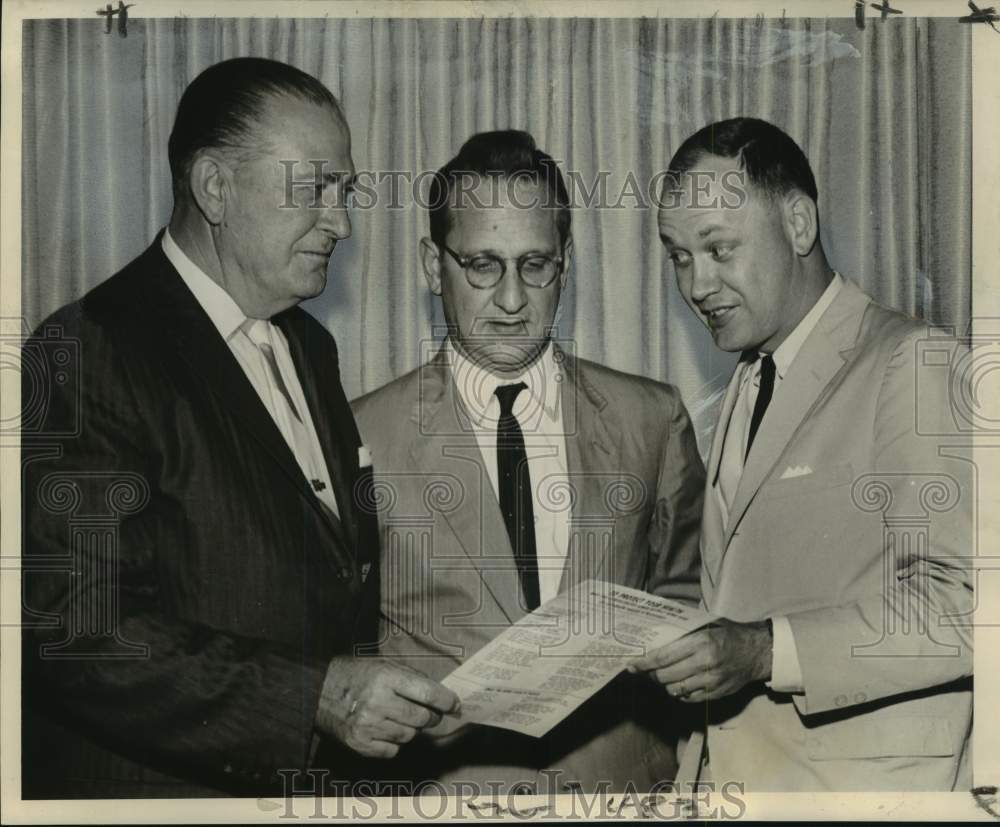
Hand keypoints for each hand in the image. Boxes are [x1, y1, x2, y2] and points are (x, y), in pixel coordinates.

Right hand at [315, 656, 460, 757]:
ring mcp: (368, 725)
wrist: (318, 690)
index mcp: (386, 677)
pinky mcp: (360, 744)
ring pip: (409, 736)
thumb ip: (412, 679)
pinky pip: (393, 750)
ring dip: (410, 729)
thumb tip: (443, 697)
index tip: (455, 705)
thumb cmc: (357, 675)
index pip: (428, 694)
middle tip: (427, 712)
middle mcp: (377, 702)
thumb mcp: (384, 666)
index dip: (446, 701)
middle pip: (422, 719)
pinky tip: (383, 728)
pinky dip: (393, 742)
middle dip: (430, 716)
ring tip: (397, 717)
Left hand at [628, 619, 771, 701]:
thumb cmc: (727, 634)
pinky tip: (679, 684)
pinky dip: (680, 693)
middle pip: (667, 676)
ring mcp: (711, 681)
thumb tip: (654, 634)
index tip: (631, 665)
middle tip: (645, 670)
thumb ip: (682, 630)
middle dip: (651, 675)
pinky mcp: (717, 694)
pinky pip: (689, 698)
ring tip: (662, 676)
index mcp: (701, 642)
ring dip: (665, 684)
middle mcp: (705, 663)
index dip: (645, 663)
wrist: (756, 651)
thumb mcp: (706, 624)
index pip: (665, 656)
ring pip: (676, 690)